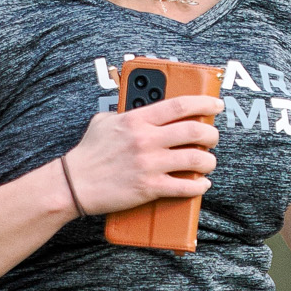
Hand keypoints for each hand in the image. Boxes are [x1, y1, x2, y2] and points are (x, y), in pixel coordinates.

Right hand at [60, 95, 222, 215]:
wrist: (74, 184)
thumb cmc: (88, 154)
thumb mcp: (104, 122)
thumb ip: (125, 113)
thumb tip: (138, 108)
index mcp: (137, 120)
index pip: (179, 105)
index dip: (204, 102)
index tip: (215, 104)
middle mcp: (146, 140)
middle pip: (194, 131)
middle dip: (211, 134)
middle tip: (212, 137)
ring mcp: (149, 164)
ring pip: (195, 159)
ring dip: (209, 161)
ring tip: (209, 162)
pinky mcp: (149, 188)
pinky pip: (184, 187)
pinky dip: (199, 186)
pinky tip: (202, 184)